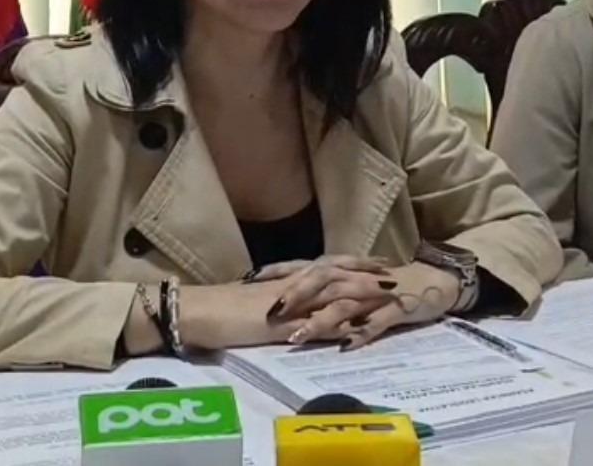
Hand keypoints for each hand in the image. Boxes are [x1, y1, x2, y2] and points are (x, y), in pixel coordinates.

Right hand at [167, 255, 390, 351]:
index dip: (355, 263)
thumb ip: (284, 302)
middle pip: (336, 274)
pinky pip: (311, 324)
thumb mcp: (260, 302)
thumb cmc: (222, 309)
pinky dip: (334, 327)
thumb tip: (301, 305)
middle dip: (367, 274)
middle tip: (395, 274)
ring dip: (360, 295)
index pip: (327, 265)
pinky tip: (355, 331)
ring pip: (330, 294)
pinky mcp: (279, 325)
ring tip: (387, 298)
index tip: (380, 262)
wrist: (197, 311)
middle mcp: (292, 285)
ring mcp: (287, 304)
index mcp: (287, 278)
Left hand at [281, 261, 459, 350]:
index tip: (252, 282)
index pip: (305, 267)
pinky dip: (361, 333)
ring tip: (299, 337)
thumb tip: (286, 297)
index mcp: (341, 270)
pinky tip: (345, 346)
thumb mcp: (351, 283)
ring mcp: (375, 294)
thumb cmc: (385, 284)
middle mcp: (354, 278)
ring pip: (343, 305)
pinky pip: (376, 323)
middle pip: (320, 281)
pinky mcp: (395, 309)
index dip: (279, 272)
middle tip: (272, 313)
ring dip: (320, 321)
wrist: (433, 280)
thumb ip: (323, 289)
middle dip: (296, 296)